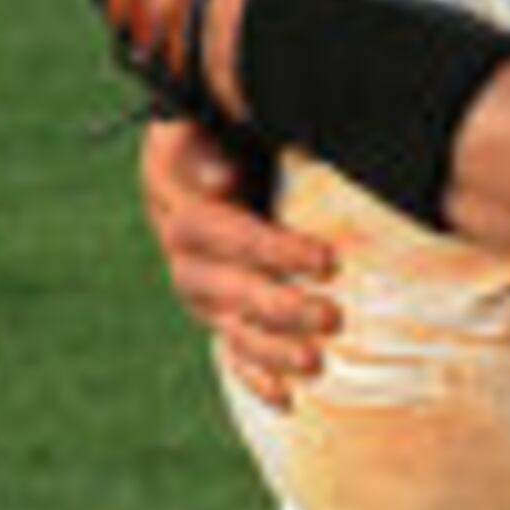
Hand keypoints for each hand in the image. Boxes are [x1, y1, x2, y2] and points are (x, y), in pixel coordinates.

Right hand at [140, 118, 340, 407]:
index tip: (327, 259)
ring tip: (316, 363)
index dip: (269, 249)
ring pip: (227, 326)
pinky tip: (289, 401)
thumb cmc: (234, 117)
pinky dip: (256, 376)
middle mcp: (180, 248)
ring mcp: (197, 285)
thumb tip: (220, 178)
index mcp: (177, 197)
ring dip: (270, 350)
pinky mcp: (217, 310)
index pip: (217, 230)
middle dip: (278, 307)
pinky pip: (229, 349)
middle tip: (332, 317)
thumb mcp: (220, 109)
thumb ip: (216, 133)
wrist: (223, 133)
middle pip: (221, 288)